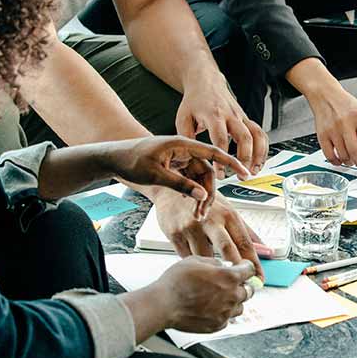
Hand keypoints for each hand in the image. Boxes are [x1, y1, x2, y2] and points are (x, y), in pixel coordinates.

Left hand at [104, 136, 247, 219]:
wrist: (112, 157)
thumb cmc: (130, 160)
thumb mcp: (156, 174)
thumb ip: (181, 185)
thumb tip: (202, 196)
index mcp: (181, 144)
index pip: (213, 152)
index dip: (230, 162)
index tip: (244, 171)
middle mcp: (184, 149)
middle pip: (208, 171)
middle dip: (208, 193)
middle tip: (202, 213)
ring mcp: (181, 158)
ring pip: (200, 178)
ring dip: (200, 196)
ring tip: (196, 214)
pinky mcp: (176, 166)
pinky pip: (192, 180)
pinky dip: (192, 192)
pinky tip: (189, 204)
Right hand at [153, 189, 263, 276]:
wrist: (170, 192)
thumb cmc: (202, 202)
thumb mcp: (227, 209)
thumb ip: (245, 231)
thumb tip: (264, 249)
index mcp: (228, 214)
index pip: (245, 243)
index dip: (254, 264)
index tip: (259, 278)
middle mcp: (210, 220)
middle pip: (227, 250)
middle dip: (235, 271)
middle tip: (240, 286)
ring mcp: (191, 227)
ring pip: (205, 258)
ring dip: (212, 271)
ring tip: (215, 277)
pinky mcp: (175, 235)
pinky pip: (187, 258)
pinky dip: (195, 266)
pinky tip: (197, 266)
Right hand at [156, 257, 256, 333]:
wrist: (163, 305)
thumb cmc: (175, 283)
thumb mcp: (195, 261)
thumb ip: (214, 262)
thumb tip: (222, 265)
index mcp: (229, 277)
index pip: (249, 270)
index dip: (246, 267)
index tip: (244, 268)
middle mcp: (231, 295)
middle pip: (248, 290)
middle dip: (242, 285)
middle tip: (232, 283)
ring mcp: (225, 312)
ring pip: (240, 306)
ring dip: (234, 301)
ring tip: (220, 297)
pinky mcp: (217, 325)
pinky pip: (228, 318)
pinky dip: (224, 313)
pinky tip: (212, 308)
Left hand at [176, 78, 267, 176]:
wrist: (206, 83)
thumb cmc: (194, 102)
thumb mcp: (183, 118)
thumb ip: (187, 138)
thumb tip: (190, 158)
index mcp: (213, 115)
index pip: (220, 138)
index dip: (222, 158)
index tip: (220, 174)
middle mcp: (231, 115)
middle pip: (244, 137)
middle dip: (246, 158)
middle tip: (241, 176)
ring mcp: (241, 116)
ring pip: (257, 135)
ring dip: (259, 155)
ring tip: (253, 171)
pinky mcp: (247, 119)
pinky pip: (260, 133)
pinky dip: (263, 149)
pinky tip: (258, 162)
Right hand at [308, 84, 356, 169]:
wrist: (325, 95)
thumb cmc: (345, 105)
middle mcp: (345, 123)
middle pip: (355, 152)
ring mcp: (333, 130)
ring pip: (343, 156)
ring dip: (350, 162)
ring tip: (351, 158)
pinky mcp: (322, 135)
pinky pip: (330, 156)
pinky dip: (336, 161)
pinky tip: (340, 159)